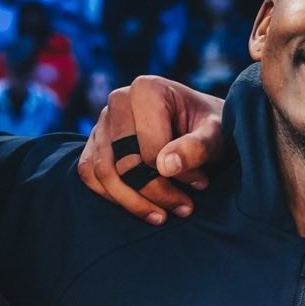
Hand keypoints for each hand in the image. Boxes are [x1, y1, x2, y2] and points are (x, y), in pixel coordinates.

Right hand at [76, 75, 225, 224]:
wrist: (199, 123)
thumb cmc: (207, 127)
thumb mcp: (215, 134)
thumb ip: (197, 147)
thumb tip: (166, 166)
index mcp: (147, 89)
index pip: (150, 147)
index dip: (176, 175)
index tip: (201, 185)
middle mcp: (118, 100)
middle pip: (124, 162)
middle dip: (154, 193)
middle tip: (184, 208)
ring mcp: (102, 120)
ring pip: (103, 171)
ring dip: (131, 202)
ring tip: (162, 216)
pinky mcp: (95, 140)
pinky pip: (89, 173)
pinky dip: (110, 196)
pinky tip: (140, 206)